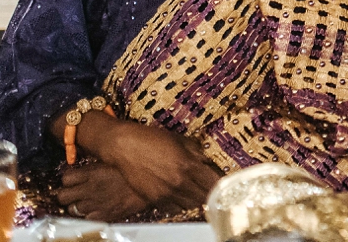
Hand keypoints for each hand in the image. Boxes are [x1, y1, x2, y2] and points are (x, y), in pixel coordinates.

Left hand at [56, 162, 148, 221]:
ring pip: (72, 210)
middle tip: (74, 192)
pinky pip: (86, 219)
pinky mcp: (104, 216)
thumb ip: (97, 165)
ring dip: (77, 205)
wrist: (151, 185)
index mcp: (91, 172)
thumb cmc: (134, 169)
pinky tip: (96, 209)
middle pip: (62, 196)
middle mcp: (89, 189)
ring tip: (87, 201)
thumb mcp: (114, 160)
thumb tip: (86, 166)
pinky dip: (88, 215)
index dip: (68, 178)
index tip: (74, 178)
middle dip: (67, 194)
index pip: (65, 178)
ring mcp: (96, 204)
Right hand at [102, 122, 221, 212]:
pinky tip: (182, 198)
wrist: (123, 146)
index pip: (213, 182)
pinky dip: (180, 206)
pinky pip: (173, 209)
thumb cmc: (150, 138)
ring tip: (198, 195)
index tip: (224, 183)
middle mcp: (179, 182)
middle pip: (203, 197)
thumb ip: (195, 151)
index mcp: (188, 165)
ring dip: (196, 201)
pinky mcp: (154, 199)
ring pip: (189, 206)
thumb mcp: (178, 139)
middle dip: (210, 194)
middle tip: (214, 191)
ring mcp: (166, 193)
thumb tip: (207, 160)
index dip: (220, 184)